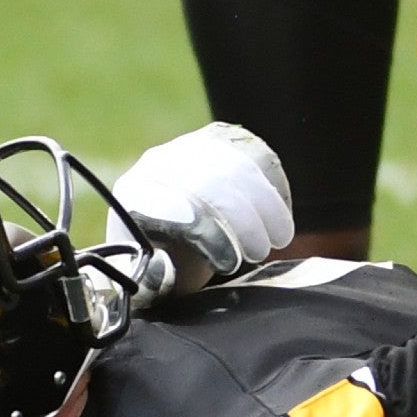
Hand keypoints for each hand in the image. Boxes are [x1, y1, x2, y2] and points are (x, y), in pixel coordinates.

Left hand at [105, 123, 294, 294]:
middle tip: (261, 252)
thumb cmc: (166, 261)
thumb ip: (158, 277)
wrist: (169, 228)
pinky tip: (281, 212)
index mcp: (136, 197)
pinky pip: (253, 153)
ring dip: (266, 203)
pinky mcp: (219, 140)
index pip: (175, 206)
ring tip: (279, 236)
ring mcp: (190, 147)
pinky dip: (274, 184)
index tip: (231, 264)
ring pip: (236, 166)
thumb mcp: (156, 276)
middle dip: (244, 220)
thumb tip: (165, 269)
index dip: (210, 236)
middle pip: (209, 182)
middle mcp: (159, 164)